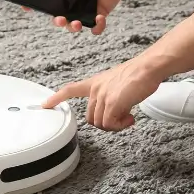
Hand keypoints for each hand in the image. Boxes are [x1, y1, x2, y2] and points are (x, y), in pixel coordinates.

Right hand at [25, 0, 131, 34]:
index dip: (34, 5)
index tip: (27, 7)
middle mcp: (71, 2)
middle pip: (58, 16)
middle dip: (56, 21)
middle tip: (59, 18)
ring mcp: (85, 9)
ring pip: (74, 25)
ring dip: (73, 27)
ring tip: (76, 23)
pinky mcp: (99, 13)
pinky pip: (95, 26)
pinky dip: (96, 27)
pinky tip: (98, 18)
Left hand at [41, 58, 160, 130]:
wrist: (148, 68)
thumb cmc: (138, 74)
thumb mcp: (118, 83)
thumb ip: (111, 96)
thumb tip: (115, 114)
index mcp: (95, 83)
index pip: (71, 89)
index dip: (57, 98)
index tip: (45, 105)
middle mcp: (96, 89)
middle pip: (91, 118)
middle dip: (106, 123)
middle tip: (121, 120)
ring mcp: (103, 96)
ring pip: (101, 123)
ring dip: (115, 126)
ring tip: (128, 118)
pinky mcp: (112, 103)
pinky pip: (110, 124)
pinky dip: (120, 125)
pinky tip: (130, 118)